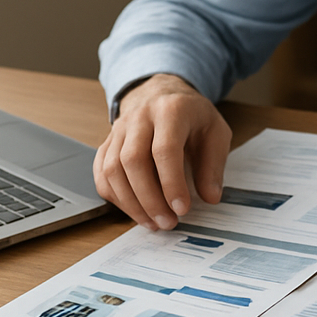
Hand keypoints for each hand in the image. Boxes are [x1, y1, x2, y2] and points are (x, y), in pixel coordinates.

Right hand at [93, 74, 230, 230]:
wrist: (161, 93)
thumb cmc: (191, 116)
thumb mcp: (216, 132)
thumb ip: (214, 165)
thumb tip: (211, 197)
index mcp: (170, 110)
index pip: (164, 150)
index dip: (171, 183)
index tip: (182, 209)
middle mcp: (139, 117)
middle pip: (132, 161)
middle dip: (149, 199)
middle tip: (168, 222)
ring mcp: (118, 130)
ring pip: (112, 169)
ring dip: (131, 203)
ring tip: (153, 223)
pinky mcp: (106, 143)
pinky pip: (101, 174)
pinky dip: (115, 197)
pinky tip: (135, 211)